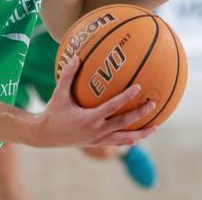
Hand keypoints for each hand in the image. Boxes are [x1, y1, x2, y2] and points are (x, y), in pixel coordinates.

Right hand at [33, 56, 156, 147]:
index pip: (113, 106)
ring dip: (141, 134)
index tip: (138, 87)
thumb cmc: (53, 112)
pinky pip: (119, 143)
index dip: (126, 97)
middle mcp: (97, 131)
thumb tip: (76, 56)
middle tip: (153, 104)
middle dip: (140, 115)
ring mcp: (99, 139)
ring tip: (155, 126)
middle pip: (125, 124)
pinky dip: (131, 139)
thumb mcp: (59, 94)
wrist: (45, 136)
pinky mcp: (98, 144)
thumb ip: (67, 75)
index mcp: (90, 118)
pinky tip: (140, 134)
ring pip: (125, 139)